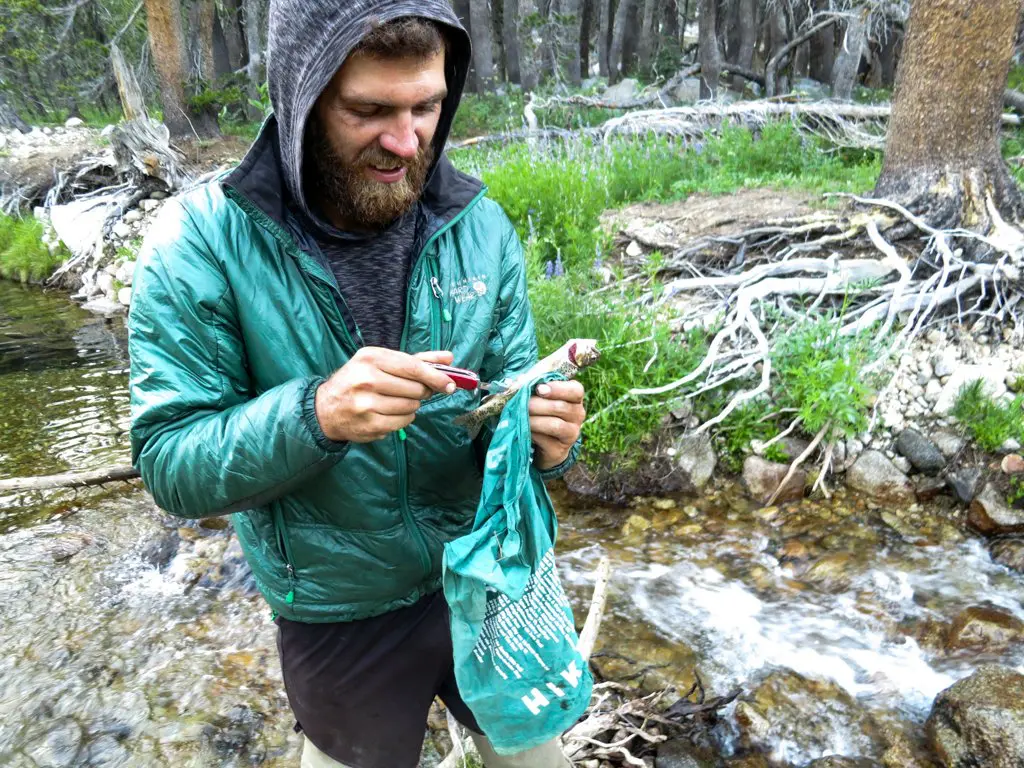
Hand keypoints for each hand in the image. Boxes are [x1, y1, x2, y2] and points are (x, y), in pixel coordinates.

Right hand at [315, 348, 455, 442]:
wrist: (326, 407)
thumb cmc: (358, 380)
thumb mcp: (381, 362)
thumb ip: (416, 360)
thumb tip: (449, 357)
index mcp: (371, 358)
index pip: (413, 367)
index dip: (435, 376)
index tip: (450, 384)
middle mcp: (366, 379)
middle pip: (416, 389)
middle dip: (421, 391)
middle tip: (414, 391)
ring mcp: (366, 404)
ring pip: (411, 407)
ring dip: (412, 406)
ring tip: (396, 401)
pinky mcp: (369, 425)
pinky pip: (403, 422)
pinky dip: (404, 418)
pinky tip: (390, 413)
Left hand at [529, 380, 585, 470]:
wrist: (546, 444)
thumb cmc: (543, 413)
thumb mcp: (544, 399)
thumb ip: (539, 390)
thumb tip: (522, 385)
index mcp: (575, 398)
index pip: (576, 390)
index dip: (558, 389)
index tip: (539, 389)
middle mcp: (578, 415)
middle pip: (560, 407)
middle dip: (537, 404)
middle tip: (522, 403)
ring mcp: (571, 434)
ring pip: (554, 425)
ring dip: (534, 420)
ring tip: (520, 416)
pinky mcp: (560, 450)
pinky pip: (545, 440)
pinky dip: (532, 433)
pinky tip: (523, 430)